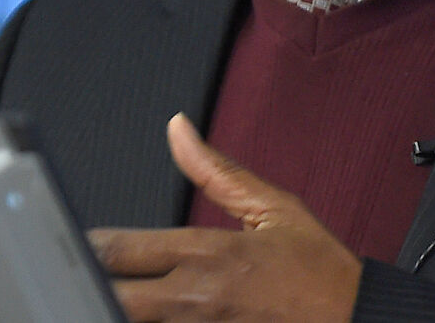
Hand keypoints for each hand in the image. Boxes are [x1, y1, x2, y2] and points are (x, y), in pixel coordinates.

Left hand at [89, 113, 361, 321]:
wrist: (354, 319)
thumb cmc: (316, 268)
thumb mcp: (272, 205)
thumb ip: (215, 169)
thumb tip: (179, 130)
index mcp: (208, 252)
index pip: (123, 249)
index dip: (92, 244)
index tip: (81, 239)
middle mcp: (194, 298)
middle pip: (113, 295)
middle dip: (93, 281)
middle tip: (82, 271)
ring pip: (130, 321)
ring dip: (115, 304)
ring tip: (106, 291)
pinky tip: (148, 312)